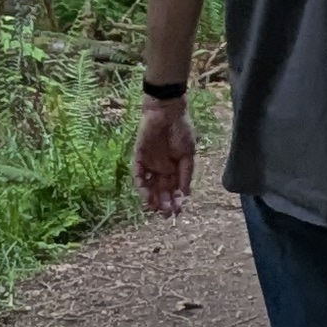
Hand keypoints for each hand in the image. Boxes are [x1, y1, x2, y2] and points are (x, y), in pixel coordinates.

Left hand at [135, 101, 197, 215]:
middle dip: (164, 203)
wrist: (167, 112)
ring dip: (152, 199)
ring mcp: (149, 164)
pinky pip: (138, 175)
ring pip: (149, 186)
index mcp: (174, 168)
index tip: (179, 212)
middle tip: (167, 215)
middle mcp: (161, 168)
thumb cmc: (181, 130)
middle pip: (161, 190)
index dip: (176, 201)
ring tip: (156, 209)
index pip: (174, 189)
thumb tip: (186, 194)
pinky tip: (147, 197)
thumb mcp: (188, 155)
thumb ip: (186, 174)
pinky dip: (142, 187)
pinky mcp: (138, 158)